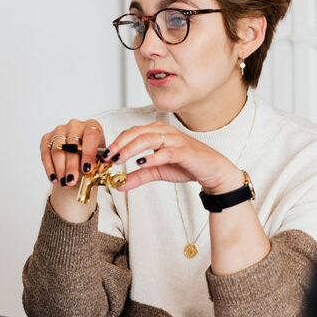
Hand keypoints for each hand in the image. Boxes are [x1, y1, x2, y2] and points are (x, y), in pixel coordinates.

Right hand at [39, 119, 104, 188]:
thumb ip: (101, 162)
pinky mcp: (47, 137)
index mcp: (92, 126)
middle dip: (71, 165)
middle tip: (72, 180)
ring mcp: (60, 130)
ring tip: (64, 182)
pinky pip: (46, 152)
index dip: (88, 153)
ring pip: (57, 149)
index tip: (87, 169)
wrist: (79, 157)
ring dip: (60, 168)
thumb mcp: (100, 159)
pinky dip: (49, 167)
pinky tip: (54, 178)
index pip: (90, 136)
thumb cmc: (91, 156)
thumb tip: (103, 166)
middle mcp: (75, 125)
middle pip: (72, 144)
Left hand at [103, 123, 244, 194]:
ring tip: (118, 159)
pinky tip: (140, 163)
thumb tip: (119, 185)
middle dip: (119, 144)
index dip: (117, 142)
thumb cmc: (186, 165)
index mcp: (157, 132)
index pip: (132, 132)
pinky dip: (152, 157)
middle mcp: (165, 131)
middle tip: (107, 157)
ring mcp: (176, 140)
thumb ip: (138, 176)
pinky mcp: (185, 151)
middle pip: (137, 132)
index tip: (104, 156)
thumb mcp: (157, 171)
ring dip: (131, 148)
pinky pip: (166, 151)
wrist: (212, 171)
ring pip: (148, 138)